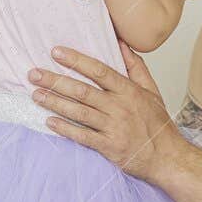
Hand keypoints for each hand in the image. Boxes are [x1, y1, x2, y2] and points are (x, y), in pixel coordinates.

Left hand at [28, 44, 188, 183]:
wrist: (168, 158)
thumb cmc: (157, 125)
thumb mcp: (152, 91)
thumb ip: (136, 67)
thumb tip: (123, 43)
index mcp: (128, 91)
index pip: (98, 70)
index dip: (76, 60)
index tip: (55, 52)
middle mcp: (119, 107)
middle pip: (83, 90)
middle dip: (56, 81)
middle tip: (34, 74)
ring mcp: (114, 127)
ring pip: (79, 112)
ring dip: (55, 102)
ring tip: (36, 94)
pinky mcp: (109, 146)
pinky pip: (83, 136)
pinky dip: (66, 128)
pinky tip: (50, 122)